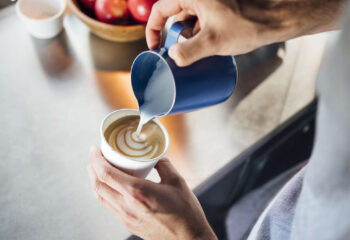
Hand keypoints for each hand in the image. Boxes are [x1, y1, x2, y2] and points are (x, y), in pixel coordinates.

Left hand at [87, 146, 216, 239]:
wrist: (189, 239)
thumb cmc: (186, 212)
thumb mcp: (177, 182)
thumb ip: (164, 165)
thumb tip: (156, 157)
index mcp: (137, 192)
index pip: (106, 174)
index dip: (96, 159)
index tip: (95, 149)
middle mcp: (127, 206)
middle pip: (98, 185)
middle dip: (92, 168)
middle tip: (95, 156)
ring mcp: (126, 218)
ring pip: (101, 197)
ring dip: (96, 181)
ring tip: (99, 169)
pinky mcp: (129, 225)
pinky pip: (110, 206)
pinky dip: (105, 193)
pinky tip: (112, 187)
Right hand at [146, 0, 342, 66]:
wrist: (276, 19)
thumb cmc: (248, 24)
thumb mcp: (214, 41)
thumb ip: (189, 51)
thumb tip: (172, 57)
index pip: (161, 9)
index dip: (153, 29)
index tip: (154, 46)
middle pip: (175, 16)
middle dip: (173, 37)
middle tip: (174, 55)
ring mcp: (210, 3)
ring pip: (189, 21)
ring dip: (187, 38)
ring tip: (193, 55)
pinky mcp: (219, 10)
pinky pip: (201, 22)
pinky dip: (198, 35)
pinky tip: (205, 48)